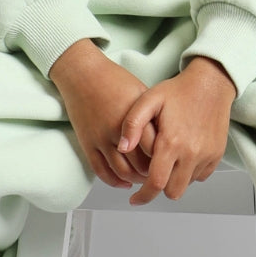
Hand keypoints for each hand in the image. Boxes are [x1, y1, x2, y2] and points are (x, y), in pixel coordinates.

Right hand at [49, 40, 155, 187]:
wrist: (83, 74)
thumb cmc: (114, 81)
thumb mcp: (143, 94)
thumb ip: (154, 118)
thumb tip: (169, 140)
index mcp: (136, 117)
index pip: (156, 149)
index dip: (166, 160)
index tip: (172, 163)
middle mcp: (118, 131)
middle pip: (140, 164)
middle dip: (153, 174)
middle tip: (161, 175)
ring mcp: (101, 139)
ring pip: (121, 172)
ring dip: (135, 179)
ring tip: (144, 179)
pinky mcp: (87, 144)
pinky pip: (101, 171)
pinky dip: (114, 181)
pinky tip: (124, 182)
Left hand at [117, 56, 236, 205]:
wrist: (212, 83)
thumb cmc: (179, 90)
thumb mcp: (148, 99)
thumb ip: (132, 124)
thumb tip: (122, 148)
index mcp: (171, 142)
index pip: (156, 183)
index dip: (143, 196)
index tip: (134, 199)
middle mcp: (192, 153)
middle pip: (172, 192)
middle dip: (159, 189)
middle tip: (150, 178)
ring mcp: (207, 155)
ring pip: (187, 185)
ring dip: (174, 180)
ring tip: (166, 162)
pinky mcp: (217, 155)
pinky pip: (200, 176)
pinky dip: (189, 172)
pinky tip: (181, 156)